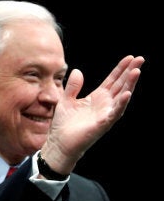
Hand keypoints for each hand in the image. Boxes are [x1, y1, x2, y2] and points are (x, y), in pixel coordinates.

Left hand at [41, 55, 144, 173]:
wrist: (59, 143)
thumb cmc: (63, 124)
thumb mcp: (66, 100)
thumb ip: (73, 86)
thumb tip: (78, 70)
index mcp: (97, 97)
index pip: (112, 80)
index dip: (120, 69)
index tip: (130, 57)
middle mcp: (105, 104)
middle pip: (120, 85)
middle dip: (130, 72)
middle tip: (140, 59)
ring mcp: (106, 114)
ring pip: (121, 97)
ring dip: (129, 84)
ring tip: (136, 71)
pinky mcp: (103, 124)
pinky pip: (114, 112)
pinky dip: (121, 103)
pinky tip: (126, 93)